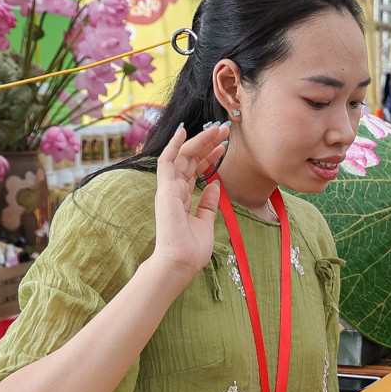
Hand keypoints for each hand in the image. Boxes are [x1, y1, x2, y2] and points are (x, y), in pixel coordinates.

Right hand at [150, 124, 229, 279]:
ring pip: (182, 156)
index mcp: (182, 197)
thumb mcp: (206, 221)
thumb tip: (215, 185)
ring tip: (217, 129)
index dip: (209, 156)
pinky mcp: (165, 189)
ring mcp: (168, 188)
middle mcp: (174, 189)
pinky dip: (174, 146)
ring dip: (199, 141)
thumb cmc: (191, 248)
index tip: (224, 146)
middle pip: (190, 159)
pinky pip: (167, 162)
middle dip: (207, 143)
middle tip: (225, 130)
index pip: (195, 170)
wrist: (180, 262)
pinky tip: (184, 131)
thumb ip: (208, 203)